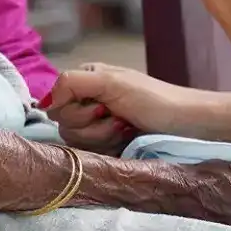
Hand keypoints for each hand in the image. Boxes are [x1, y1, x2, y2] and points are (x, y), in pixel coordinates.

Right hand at [47, 63, 230, 152]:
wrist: (186, 122)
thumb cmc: (154, 98)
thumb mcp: (113, 82)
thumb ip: (73, 83)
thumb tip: (44, 102)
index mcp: (86, 79)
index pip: (55, 100)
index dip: (74, 109)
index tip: (100, 106)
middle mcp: (88, 99)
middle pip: (64, 123)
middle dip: (90, 124)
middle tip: (117, 116)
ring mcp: (97, 122)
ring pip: (76, 140)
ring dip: (102, 135)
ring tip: (125, 127)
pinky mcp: (107, 142)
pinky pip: (91, 151)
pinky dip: (109, 145)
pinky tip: (127, 137)